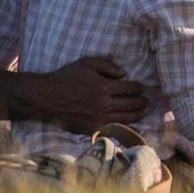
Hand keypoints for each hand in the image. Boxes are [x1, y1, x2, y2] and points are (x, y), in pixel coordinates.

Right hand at [28, 56, 149, 133]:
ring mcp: (97, 118)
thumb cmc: (65, 78)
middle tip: (148, 101)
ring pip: (125, 118)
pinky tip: (130, 124)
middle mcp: (103, 104)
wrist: (45, 98)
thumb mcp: (86, 63)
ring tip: (144, 112)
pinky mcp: (91, 129)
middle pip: (131, 104)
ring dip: (138, 114)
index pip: (130, 88)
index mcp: (103, 86)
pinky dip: (124, 126)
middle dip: (142, 102)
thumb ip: (107, 66)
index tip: (142, 88)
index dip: (139, 88)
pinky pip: (112, 128)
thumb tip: (124, 74)